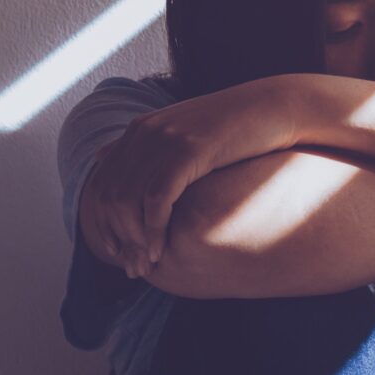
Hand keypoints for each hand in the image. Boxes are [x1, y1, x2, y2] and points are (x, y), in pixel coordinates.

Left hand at [79, 76, 308, 277]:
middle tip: (132, 267)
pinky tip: (160, 251)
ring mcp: (163, 139)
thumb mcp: (189, 137)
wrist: (274, 107)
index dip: (100, 222)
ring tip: (146, 265)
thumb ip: (157, 152)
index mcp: (139, 130)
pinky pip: (156, 199)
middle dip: (116, 236)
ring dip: (133, 239)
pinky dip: (153, 230)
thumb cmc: (236, 130)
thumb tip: (126, 169)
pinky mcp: (187, 150)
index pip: (100, 182)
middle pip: (107, 195)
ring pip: (126, 200)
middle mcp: (143, 132)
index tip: (116, 250)